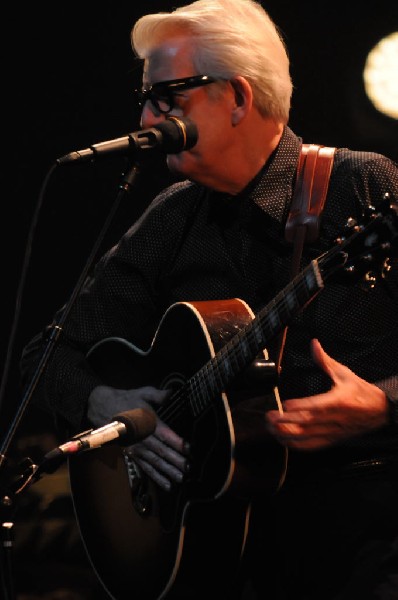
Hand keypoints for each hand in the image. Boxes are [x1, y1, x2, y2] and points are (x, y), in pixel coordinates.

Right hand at [88, 385, 189, 490]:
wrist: (102, 409)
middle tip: (188, 469)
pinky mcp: (132, 454)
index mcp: (148, 422)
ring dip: (168, 471)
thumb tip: (172, 393)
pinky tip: (166, 484)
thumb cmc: (126, 400)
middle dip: (176, 460)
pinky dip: (156, 477)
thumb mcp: (143, 393)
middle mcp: (143, 438)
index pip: (166, 434)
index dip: (177, 442)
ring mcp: (137, 448)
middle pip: (162, 451)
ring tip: (180, 479)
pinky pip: (145, 467)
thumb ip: (158, 395)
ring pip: (154, 462)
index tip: (189, 449)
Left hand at [265, 339, 388, 448]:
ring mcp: (332, 432)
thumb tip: (314, 344)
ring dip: (286, 434)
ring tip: (271, 427)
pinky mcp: (331, 440)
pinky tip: (283, 439)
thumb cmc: (361, 392)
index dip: (299, 407)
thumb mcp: (344, 373)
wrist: (379, 411)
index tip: (285, 404)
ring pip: (306, 437)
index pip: (316, 406)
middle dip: (285, 422)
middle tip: (270, 416)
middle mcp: (334, 419)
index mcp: (338, 401)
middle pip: (307, 423)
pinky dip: (295, 445)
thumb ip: (325, 360)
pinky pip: (311, 446)